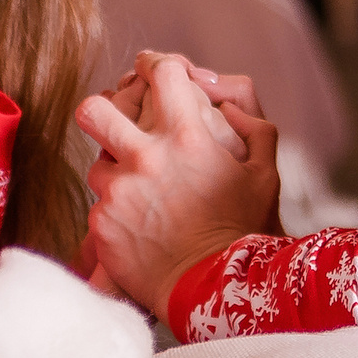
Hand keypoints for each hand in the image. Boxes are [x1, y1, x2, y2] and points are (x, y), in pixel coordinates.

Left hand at [76, 53, 279, 324]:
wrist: (217, 292)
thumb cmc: (245, 232)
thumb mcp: (264, 173)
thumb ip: (253, 128)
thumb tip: (227, 105)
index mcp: (186, 136)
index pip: (160, 72)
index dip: (155, 65)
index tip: (152, 73)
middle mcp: (145, 157)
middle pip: (93, 109)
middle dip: (101, 111)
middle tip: (116, 127)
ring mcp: (118, 192)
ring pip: (97, 165)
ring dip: (116, 175)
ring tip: (143, 198)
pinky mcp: (102, 225)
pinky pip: (98, 207)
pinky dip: (116, 215)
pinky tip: (140, 231)